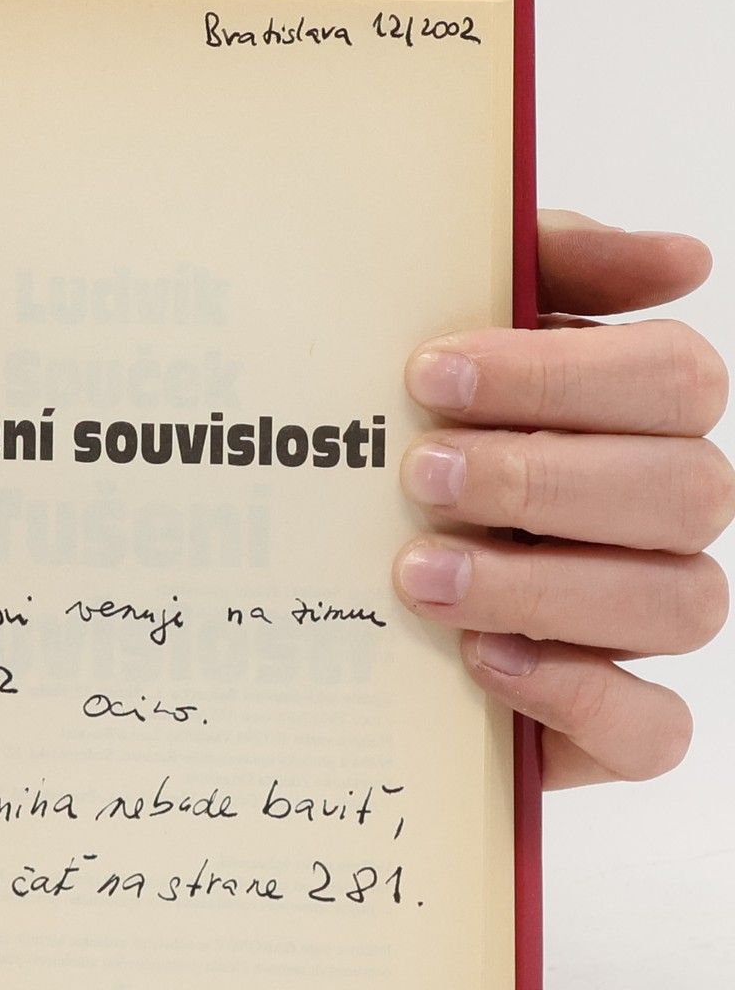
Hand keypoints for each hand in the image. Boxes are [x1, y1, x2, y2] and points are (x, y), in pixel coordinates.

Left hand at [395, 211, 728, 787]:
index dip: (559, 376)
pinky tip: (481, 659)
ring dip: (545, 586)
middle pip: (689, 491)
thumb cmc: (399, 427)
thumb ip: (550, 263)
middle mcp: (660, 517)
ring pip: (683, 605)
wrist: (301, 563)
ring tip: (419, 573)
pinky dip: (577, 697)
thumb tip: (686, 259)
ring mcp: (641, 622)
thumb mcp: (448, 326)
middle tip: (419, 474)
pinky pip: (654, 731)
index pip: (674, 379)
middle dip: (543, 478)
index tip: (429, 374)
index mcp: (638, 415)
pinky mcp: (604, 722)